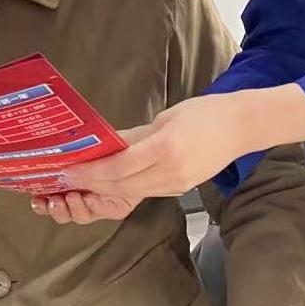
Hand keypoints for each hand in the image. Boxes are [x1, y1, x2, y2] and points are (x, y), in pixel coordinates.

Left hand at [32, 95, 253, 224]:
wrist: (241, 127)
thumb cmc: (204, 113)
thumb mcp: (165, 118)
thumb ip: (134, 136)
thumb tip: (103, 147)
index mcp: (166, 148)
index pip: (119, 167)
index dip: (90, 172)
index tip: (67, 170)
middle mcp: (170, 172)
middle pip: (120, 185)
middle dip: (89, 184)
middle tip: (62, 180)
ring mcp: (176, 185)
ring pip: (130, 192)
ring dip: (102, 190)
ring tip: (77, 184)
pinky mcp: (180, 189)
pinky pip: (144, 192)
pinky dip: (122, 189)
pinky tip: (106, 183)